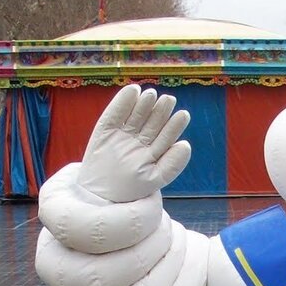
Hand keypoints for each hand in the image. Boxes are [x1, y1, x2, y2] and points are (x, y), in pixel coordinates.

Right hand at [78, 85, 190, 202]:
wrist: (99, 194)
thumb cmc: (130, 190)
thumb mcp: (154, 179)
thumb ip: (172, 164)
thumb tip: (186, 145)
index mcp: (152, 153)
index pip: (165, 136)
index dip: (174, 126)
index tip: (183, 115)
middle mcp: (138, 141)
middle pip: (152, 123)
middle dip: (161, 111)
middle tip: (170, 100)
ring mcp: (122, 134)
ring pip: (136, 115)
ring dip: (144, 104)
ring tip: (153, 94)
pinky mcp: (106, 128)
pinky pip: (115, 113)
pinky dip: (123, 102)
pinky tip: (134, 91)